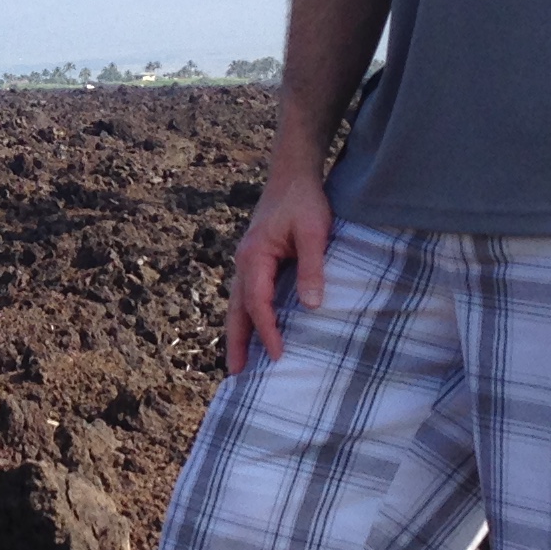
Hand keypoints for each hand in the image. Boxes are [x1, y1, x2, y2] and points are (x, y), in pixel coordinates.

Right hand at [225, 169, 334, 375]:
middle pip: (236, 310)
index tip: (279, 356)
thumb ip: (313, 268)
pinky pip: (247, 294)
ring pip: (238, 304)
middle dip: (236, 343)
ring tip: (239, 362)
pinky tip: (254, 328)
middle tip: (235, 375)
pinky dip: (247, 316)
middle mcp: (243, 262)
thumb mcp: (314, 232)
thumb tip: (312, 306)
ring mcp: (246, 260)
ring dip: (238, 332)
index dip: (268, 332)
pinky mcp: (255, 259)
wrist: (292, 174)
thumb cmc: (304, 200)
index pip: (258, 304)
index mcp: (254, 256)